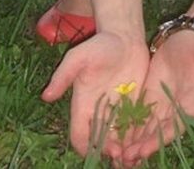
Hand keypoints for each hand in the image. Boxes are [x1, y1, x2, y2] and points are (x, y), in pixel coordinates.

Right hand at [41, 32, 149, 160]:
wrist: (124, 37)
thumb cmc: (99, 45)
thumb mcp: (78, 58)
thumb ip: (63, 76)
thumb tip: (45, 96)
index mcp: (83, 104)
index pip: (79, 135)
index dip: (87, 147)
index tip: (101, 151)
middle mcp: (99, 111)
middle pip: (100, 141)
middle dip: (109, 152)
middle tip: (123, 157)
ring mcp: (117, 110)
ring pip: (118, 138)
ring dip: (125, 150)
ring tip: (135, 156)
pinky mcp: (134, 105)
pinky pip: (134, 127)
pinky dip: (138, 138)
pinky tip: (147, 143)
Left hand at [122, 31, 193, 164]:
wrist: (185, 36)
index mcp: (192, 105)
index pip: (175, 127)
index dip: (159, 139)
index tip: (143, 150)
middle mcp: (178, 110)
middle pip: (158, 133)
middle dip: (142, 146)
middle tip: (124, 157)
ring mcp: (163, 106)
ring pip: (146, 129)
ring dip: (133, 142)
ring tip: (116, 154)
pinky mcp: (151, 98)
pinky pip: (139, 117)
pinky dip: (128, 128)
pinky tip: (114, 136)